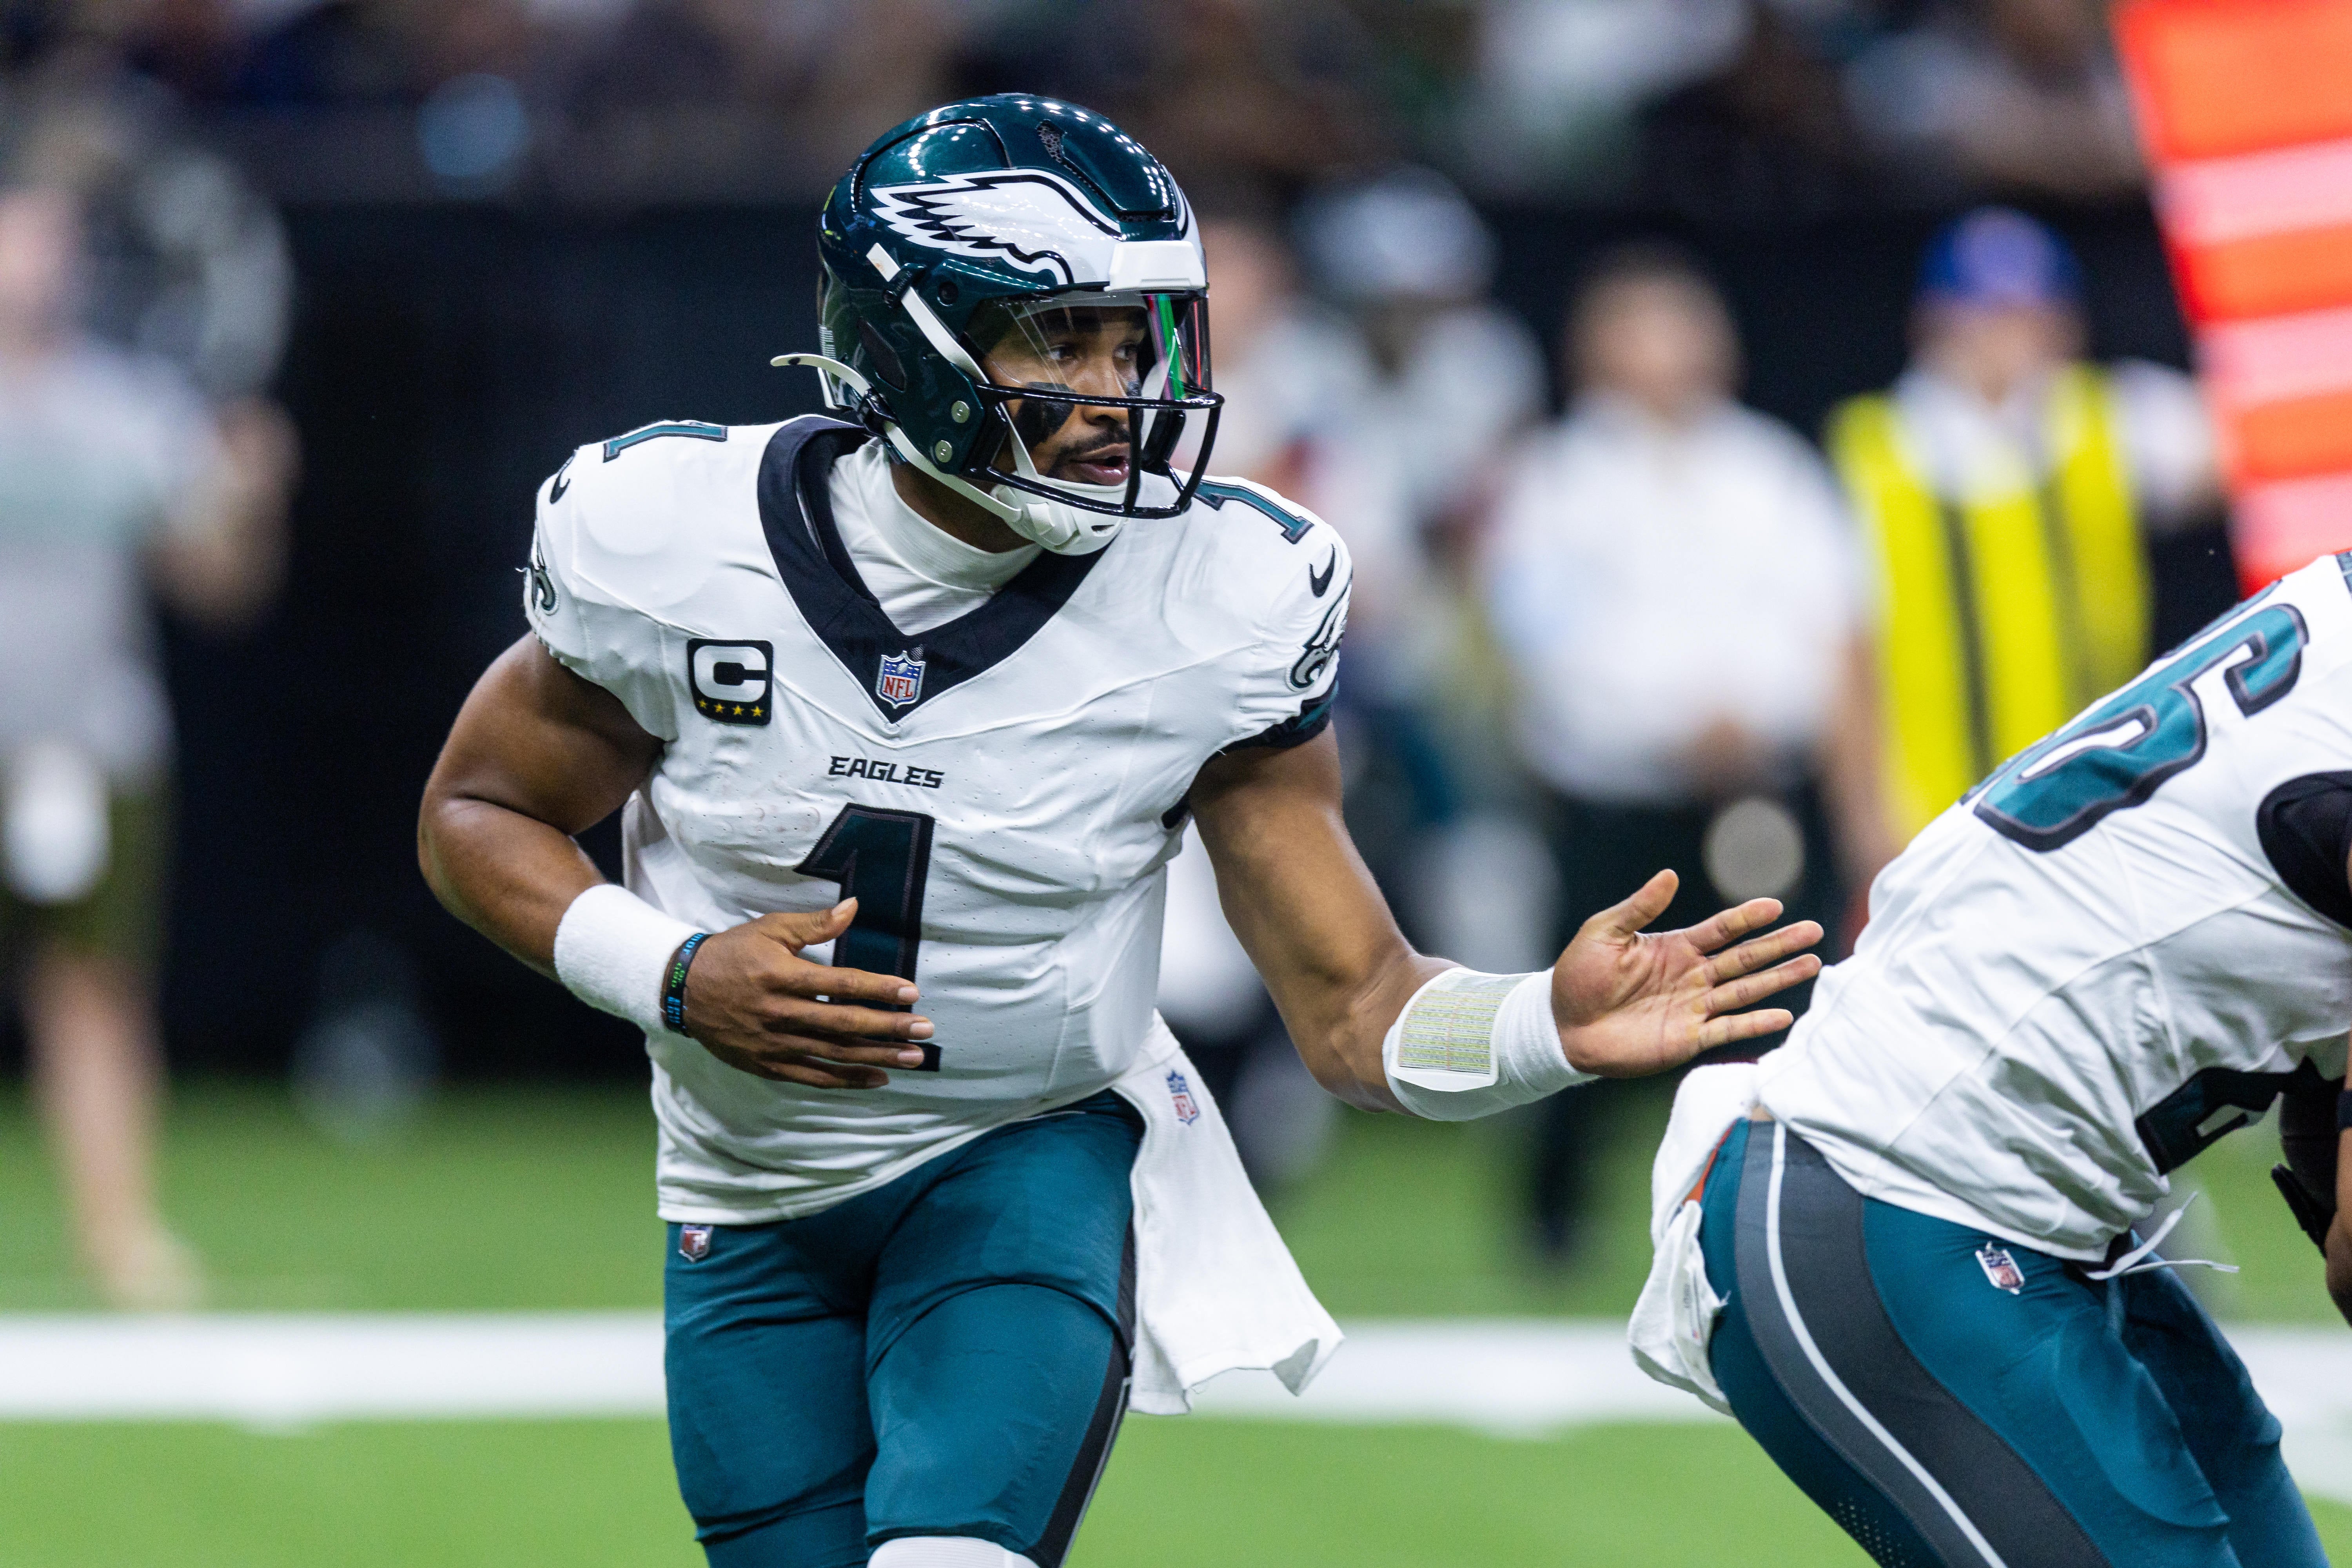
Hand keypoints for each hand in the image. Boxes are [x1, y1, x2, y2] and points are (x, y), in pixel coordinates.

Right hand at [681, 900, 932, 1087]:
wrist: (683, 989)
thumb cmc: (733, 952)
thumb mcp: (770, 929)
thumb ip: (815, 924)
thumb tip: (854, 907)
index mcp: (781, 975)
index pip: (840, 984)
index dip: (878, 989)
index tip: (912, 993)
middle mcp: (779, 1013)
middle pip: (843, 1025)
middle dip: (888, 1029)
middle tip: (925, 1030)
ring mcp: (773, 1043)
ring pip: (833, 1055)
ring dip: (877, 1058)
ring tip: (913, 1058)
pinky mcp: (767, 1064)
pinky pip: (812, 1076)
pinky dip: (846, 1080)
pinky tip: (877, 1079)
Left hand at [1551, 869, 1822, 1077]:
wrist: (1561, 1026)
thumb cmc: (1578, 976)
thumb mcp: (1604, 933)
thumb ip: (1639, 908)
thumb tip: (1670, 874)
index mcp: (1674, 948)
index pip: (1721, 929)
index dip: (1748, 917)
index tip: (1776, 905)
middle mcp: (1691, 976)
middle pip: (1744, 958)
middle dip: (1778, 945)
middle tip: (1813, 932)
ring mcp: (1693, 1008)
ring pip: (1745, 991)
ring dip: (1778, 979)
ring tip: (1812, 965)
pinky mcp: (1687, 1039)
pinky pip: (1728, 1029)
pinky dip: (1755, 1024)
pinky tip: (1783, 1015)